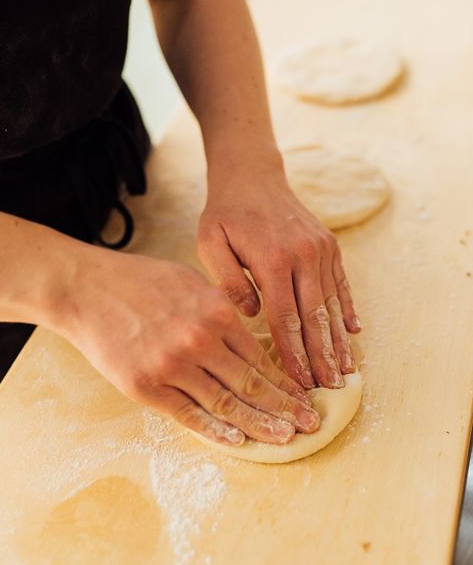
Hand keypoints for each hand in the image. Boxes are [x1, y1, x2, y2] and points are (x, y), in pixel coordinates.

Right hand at [57, 249, 318, 444]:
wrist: (87, 289)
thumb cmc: (141, 282)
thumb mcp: (191, 282)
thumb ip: (222, 311)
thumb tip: (250, 343)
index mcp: (215, 312)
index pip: (261, 357)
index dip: (285, 381)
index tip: (305, 396)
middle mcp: (199, 340)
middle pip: (251, 384)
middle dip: (285, 407)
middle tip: (310, 424)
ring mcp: (171, 366)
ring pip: (226, 403)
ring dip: (259, 424)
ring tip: (285, 438)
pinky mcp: (145, 387)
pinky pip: (188, 414)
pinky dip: (215, 430)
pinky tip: (238, 441)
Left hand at [197, 156, 360, 389]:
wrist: (252, 176)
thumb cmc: (225, 214)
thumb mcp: (210, 242)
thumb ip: (227, 280)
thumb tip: (253, 314)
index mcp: (272, 259)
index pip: (285, 318)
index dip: (293, 353)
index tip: (299, 382)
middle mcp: (303, 255)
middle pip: (314, 316)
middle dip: (322, 356)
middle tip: (329, 388)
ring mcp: (320, 250)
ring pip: (332, 304)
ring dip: (338, 340)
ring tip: (345, 370)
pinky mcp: (329, 246)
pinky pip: (341, 284)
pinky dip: (347, 310)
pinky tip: (353, 333)